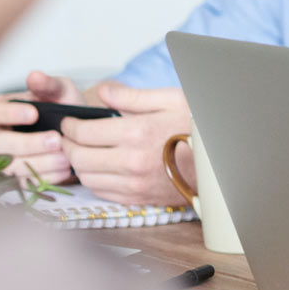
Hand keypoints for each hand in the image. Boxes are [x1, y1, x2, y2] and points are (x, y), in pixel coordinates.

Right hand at [0, 71, 84, 184]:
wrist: (81, 134)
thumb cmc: (64, 107)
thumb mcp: (60, 91)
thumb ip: (48, 84)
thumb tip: (35, 76)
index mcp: (0, 110)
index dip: (8, 114)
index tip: (33, 113)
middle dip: (28, 143)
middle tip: (57, 140)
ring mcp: (5, 159)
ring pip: (11, 166)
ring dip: (40, 163)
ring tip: (66, 158)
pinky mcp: (18, 178)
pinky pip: (25, 183)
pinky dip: (46, 177)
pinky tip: (65, 171)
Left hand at [58, 83, 191, 204]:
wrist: (220, 161)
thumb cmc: (197, 128)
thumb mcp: (171, 100)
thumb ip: (133, 96)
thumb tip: (104, 91)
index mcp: (137, 133)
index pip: (84, 133)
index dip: (69, 127)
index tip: (69, 123)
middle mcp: (132, 161)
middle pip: (79, 157)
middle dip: (67, 145)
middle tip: (69, 137)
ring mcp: (134, 183)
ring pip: (87, 177)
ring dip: (79, 164)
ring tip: (83, 152)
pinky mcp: (138, 198)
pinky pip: (102, 192)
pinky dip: (94, 180)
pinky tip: (100, 168)